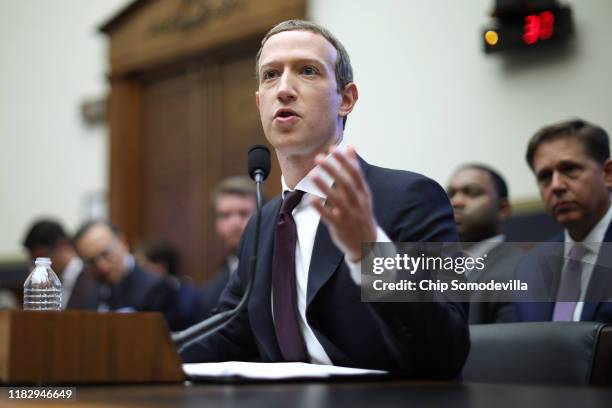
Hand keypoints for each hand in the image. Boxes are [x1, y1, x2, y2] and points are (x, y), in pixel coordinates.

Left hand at [310, 145, 377, 261]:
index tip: (332, 148)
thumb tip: (350, 147)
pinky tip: (311, 199)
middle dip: (333, 170)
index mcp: (363, 193)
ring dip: (324, 186)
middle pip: (346, 184)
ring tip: (312, 174)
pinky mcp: (339, 226)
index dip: (344, 160)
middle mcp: (357, 202)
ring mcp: (349, 215)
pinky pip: (329, 216)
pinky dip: (320, 208)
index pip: (355, 173)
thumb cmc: (361, 212)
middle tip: (319, 158)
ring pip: (337, 199)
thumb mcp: (362, 192)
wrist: (367, 243)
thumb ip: (354, 170)